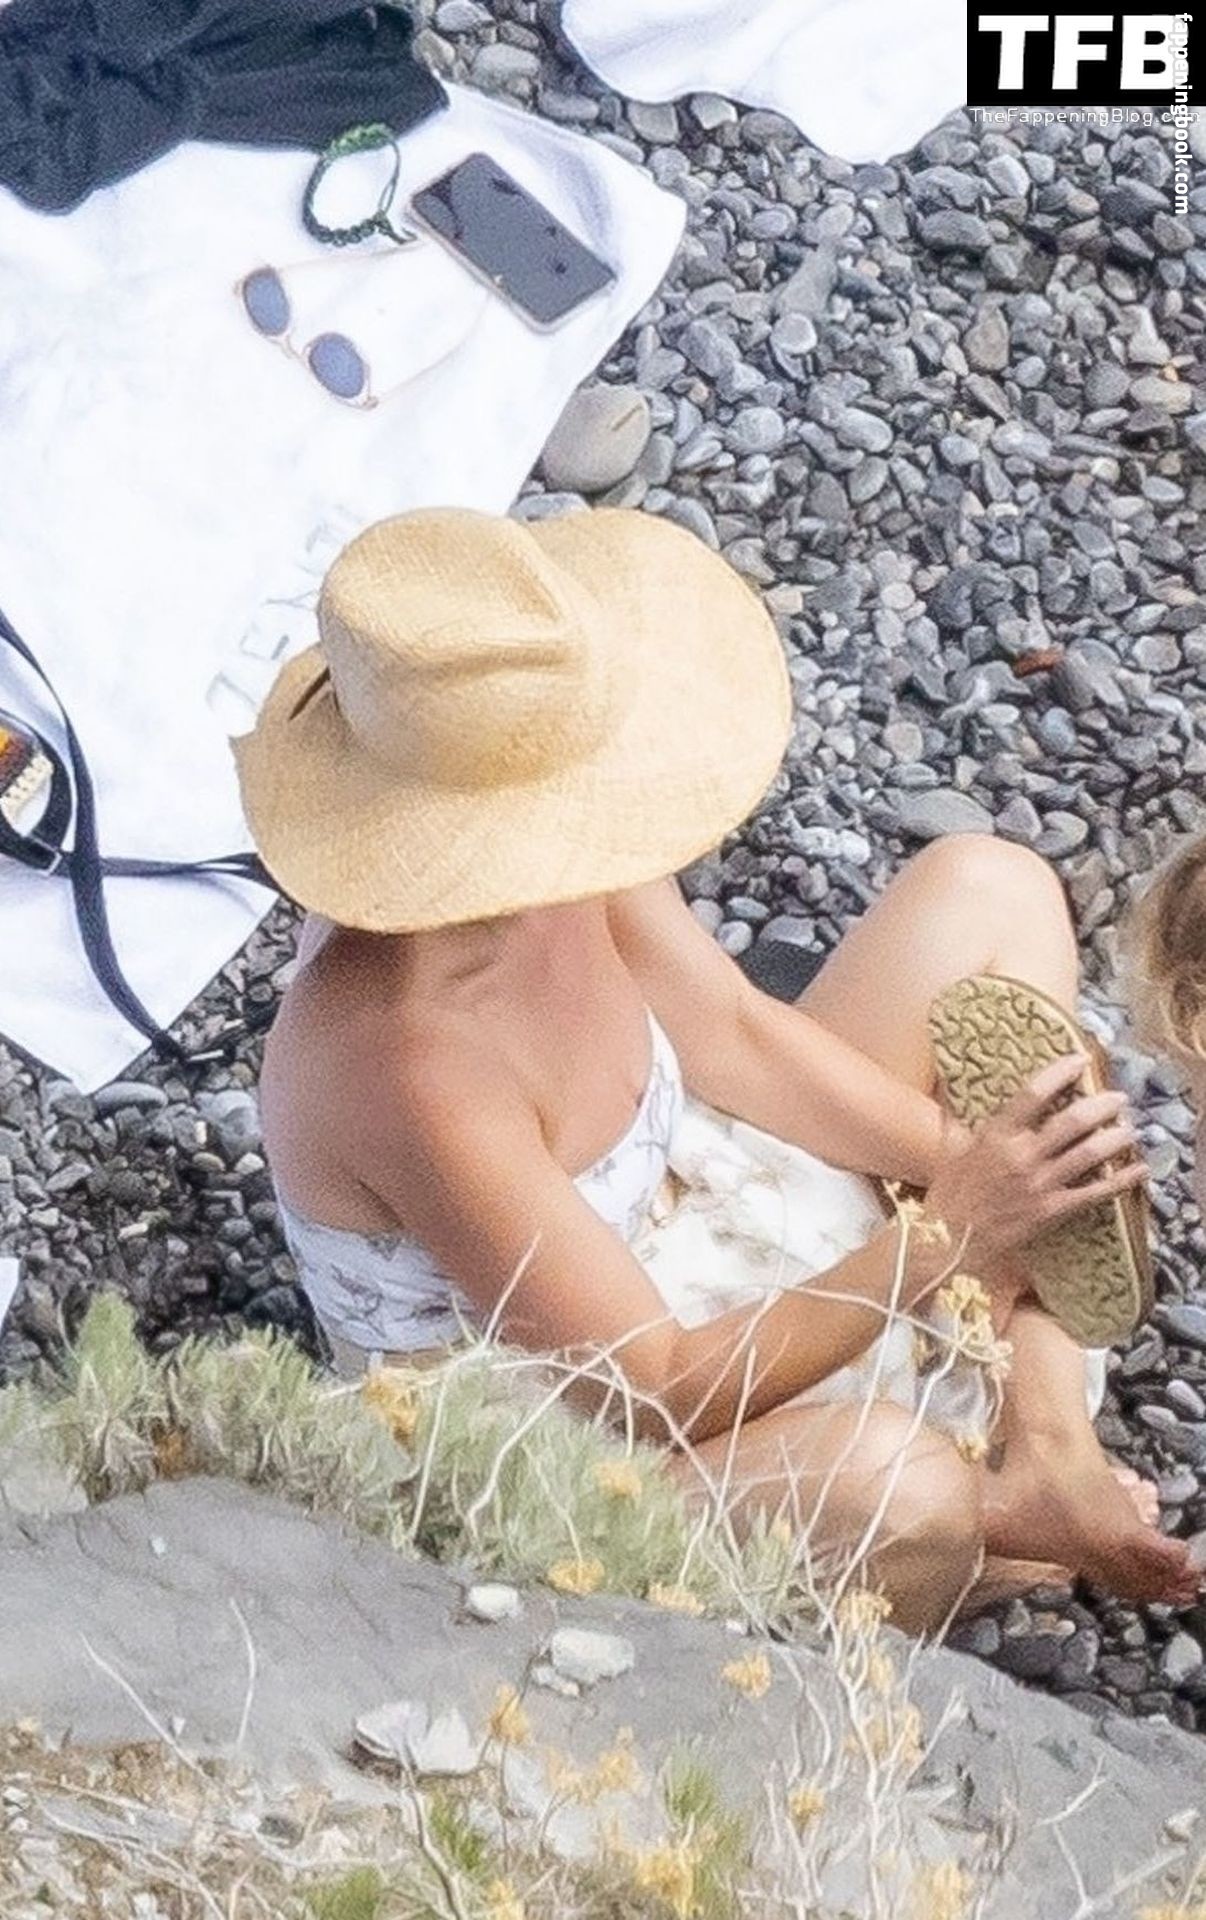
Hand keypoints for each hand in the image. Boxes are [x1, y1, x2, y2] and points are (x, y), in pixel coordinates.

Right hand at [925, 1055, 1146, 1281]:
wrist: (947, 1242)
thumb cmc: (947, 1194)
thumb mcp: (951, 1148)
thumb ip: (957, 1115)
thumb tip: (946, 1082)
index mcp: (996, 1135)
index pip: (1034, 1093)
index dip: (1061, 1072)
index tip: (1081, 1059)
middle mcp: (1021, 1155)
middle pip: (1072, 1121)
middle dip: (1102, 1105)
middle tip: (1119, 1097)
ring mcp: (1039, 1183)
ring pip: (1089, 1153)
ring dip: (1116, 1138)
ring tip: (1131, 1128)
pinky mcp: (1052, 1210)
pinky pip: (1095, 1193)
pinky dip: (1121, 1180)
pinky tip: (1139, 1170)